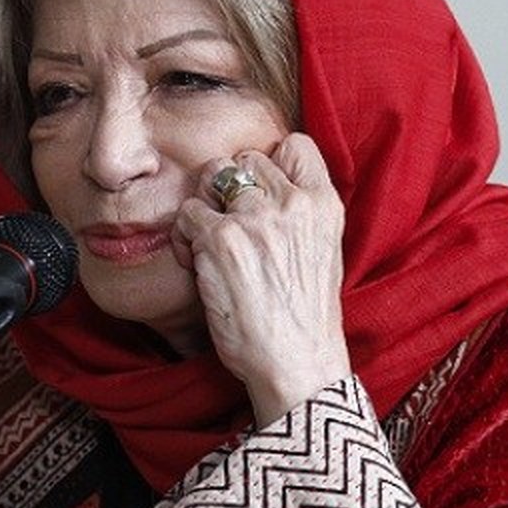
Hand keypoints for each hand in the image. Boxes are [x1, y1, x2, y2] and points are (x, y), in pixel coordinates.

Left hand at [171, 133, 350, 427]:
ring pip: (211, 178)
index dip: (269, 163)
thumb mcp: (322, 252)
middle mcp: (292, 204)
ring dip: (203, 208)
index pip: (295, 144)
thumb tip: (263, 186)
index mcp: (324, 205)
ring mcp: (255, 218)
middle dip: (228, 187)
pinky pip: (187, 214)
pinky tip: (196, 265)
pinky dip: (184, 237)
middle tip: (227, 226)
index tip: (258, 193)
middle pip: (243, 159)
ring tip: (208, 245)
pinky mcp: (221, 239)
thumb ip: (299, 214)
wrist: (296, 363)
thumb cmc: (303, 318)